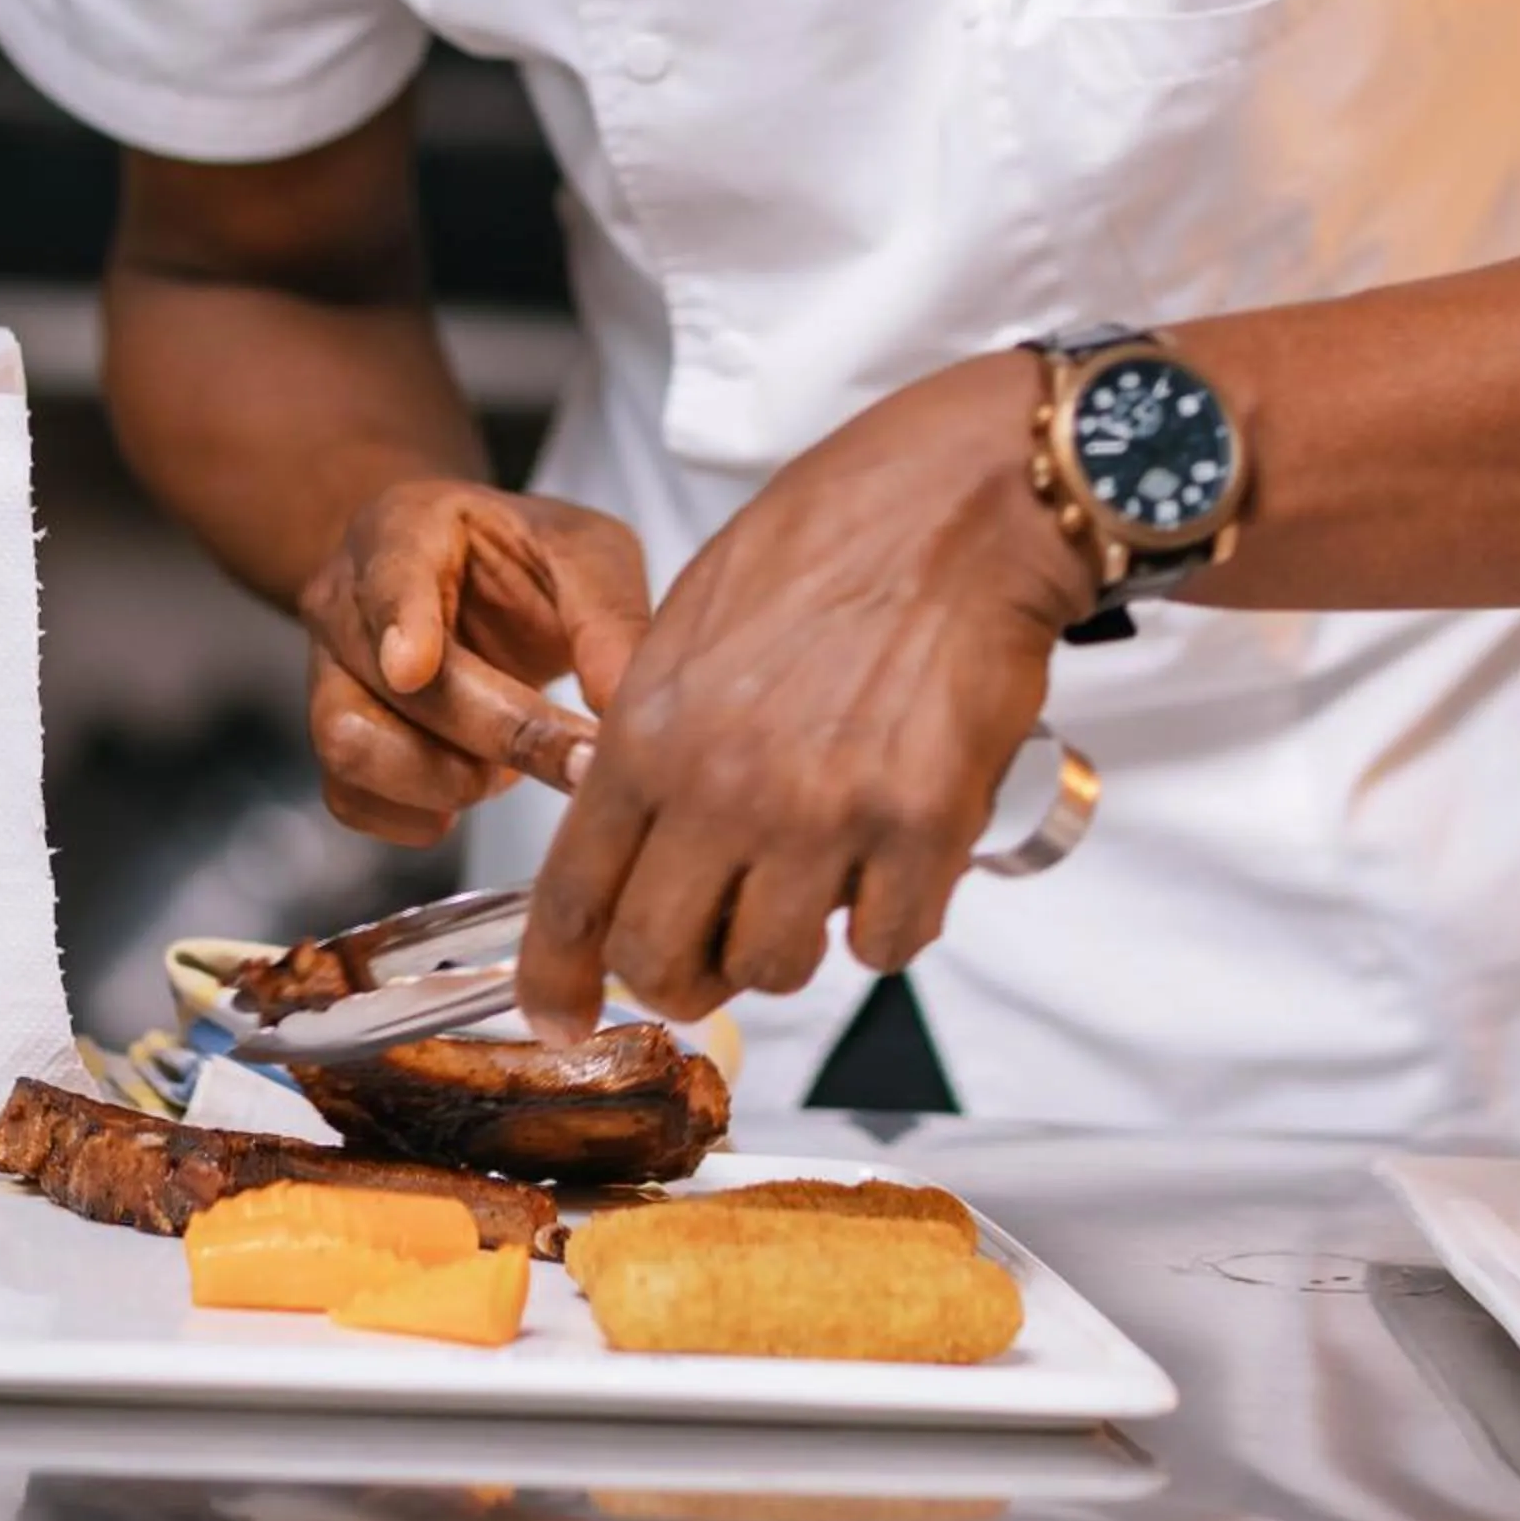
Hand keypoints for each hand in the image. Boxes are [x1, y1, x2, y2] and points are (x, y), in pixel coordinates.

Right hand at [298, 481, 650, 845]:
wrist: (466, 581)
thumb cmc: (521, 558)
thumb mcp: (583, 553)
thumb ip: (607, 616)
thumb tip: (622, 706)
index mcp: (405, 528)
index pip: (388, 570)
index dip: (400, 620)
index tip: (415, 669)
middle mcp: (346, 601)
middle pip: (392, 683)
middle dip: (496, 732)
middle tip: (580, 761)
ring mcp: (328, 675)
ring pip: (352, 747)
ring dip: (446, 778)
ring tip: (512, 767)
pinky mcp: (333, 739)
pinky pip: (350, 799)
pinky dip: (417, 815)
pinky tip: (474, 784)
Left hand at [515, 352, 1093, 1032]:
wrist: (959, 503)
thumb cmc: (832, 542)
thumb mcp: (692, 622)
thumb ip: (652, 732)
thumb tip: (632, 826)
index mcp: (651, 732)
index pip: (574, 896)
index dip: (559, 978)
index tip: (563, 1017)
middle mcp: (724, 788)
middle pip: (666, 961)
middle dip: (685, 973)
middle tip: (717, 946)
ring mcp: (825, 817)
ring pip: (777, 967)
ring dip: (796, 939)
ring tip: (824, 870)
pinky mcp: (922, 828)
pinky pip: (888, 942)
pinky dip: (891, 918)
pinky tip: (898, 854)